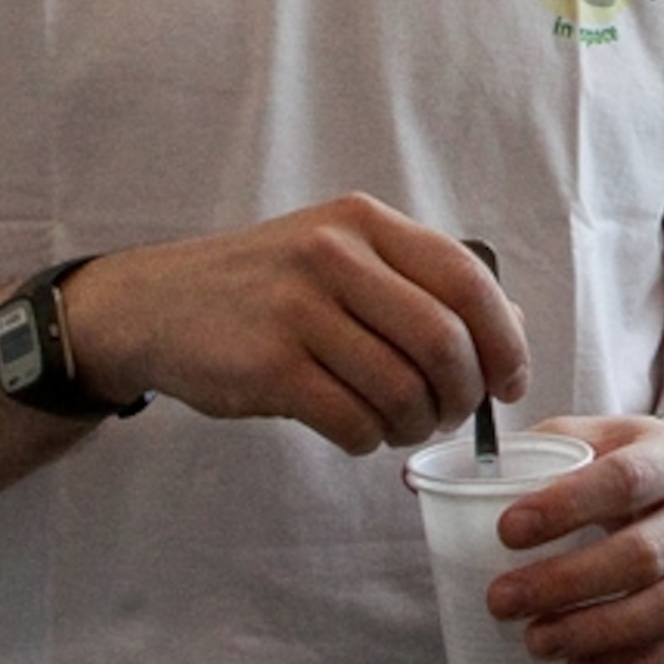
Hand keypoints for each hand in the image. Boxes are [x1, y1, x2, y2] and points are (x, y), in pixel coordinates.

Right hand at [62, 195, 529, 453]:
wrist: (153, 305)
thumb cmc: (268, 289)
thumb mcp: (341, 256)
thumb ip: (419, 282)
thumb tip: (510, 328)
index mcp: (363, 223)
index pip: (466, 278)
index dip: (503, 339)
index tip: (509, 381)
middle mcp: (334, 255)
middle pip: (443, 340)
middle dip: (462, 394)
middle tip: (451, 415)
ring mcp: (297, 309)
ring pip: (401, 388)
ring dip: (415, 425)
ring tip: (400, 427)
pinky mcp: (267, 365)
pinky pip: (352, 420)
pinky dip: (368, 440)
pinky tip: (357, 433)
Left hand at [484, 412, 663, 663]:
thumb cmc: (631, 460)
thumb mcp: (595, 436)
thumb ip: (536, 452)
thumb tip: (439, 481)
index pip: (627, 479)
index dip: (567, 507)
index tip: (507, 531)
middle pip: (645, 554)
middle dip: (566, 583)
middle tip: (501, 600)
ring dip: (594, 631)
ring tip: (535, 641)